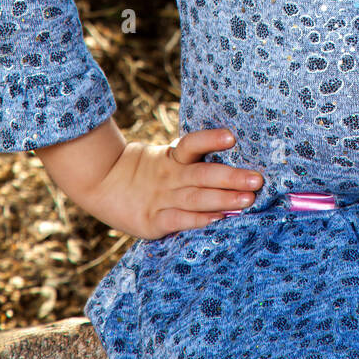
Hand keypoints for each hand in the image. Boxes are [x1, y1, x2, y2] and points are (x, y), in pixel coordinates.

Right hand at [76, 128, 263, 240]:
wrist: (101, 183)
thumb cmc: (146, 172)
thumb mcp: (165, 158)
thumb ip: (192, 161)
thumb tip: (235, 158)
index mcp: (172, 157)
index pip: (192, 143)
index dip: (210, 140)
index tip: (232, 137)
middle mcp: (169, 176)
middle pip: (203, 174)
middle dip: (232, 177)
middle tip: (257, 179)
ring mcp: (160, 198)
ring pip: (195, 198)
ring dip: (223, 199)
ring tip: (247, 200)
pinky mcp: (152, 221)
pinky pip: (179, 220)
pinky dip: (199, 220)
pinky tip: (218, 219)